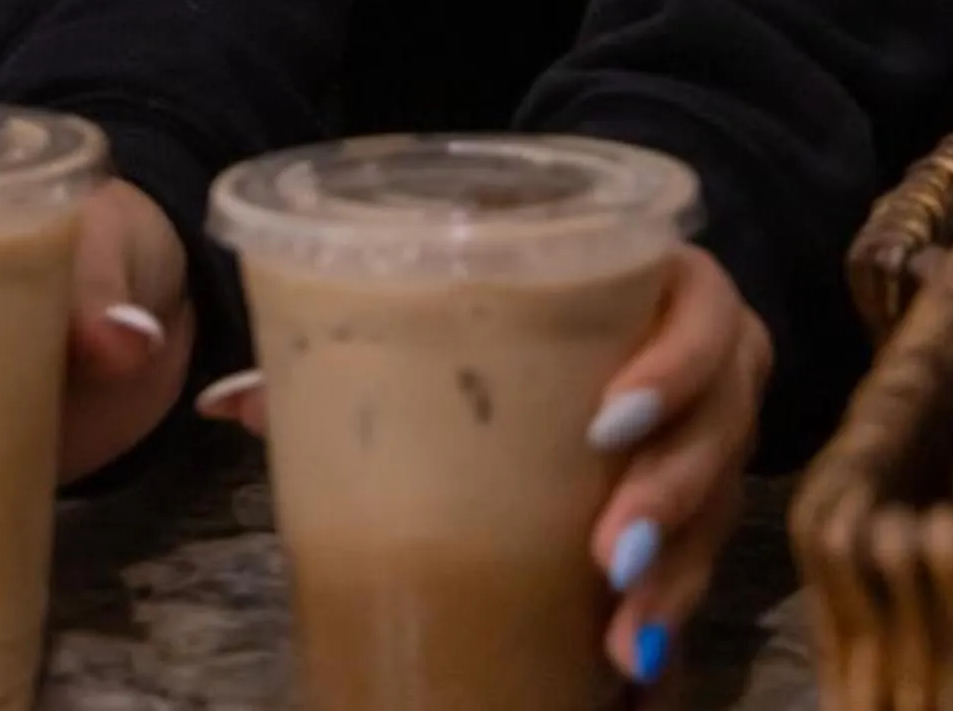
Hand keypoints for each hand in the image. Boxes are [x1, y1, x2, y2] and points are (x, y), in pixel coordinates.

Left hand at [196, 243, 770, 688]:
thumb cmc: (512, 298)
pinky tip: (640, 683)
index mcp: (660, 283)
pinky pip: (707, 572)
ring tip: (620, 640)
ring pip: (723, 509)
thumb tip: (228, 401)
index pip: (706, 308)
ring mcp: (713, 439)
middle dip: (671, 494)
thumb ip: (354, 336)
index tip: (604, 425)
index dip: (673, 365)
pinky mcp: (704, 512)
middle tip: (605, 553)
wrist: (586, 316)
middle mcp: (709, 361)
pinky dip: (675, 629)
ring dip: (675, 579)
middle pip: (724, 424)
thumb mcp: (456, 298)